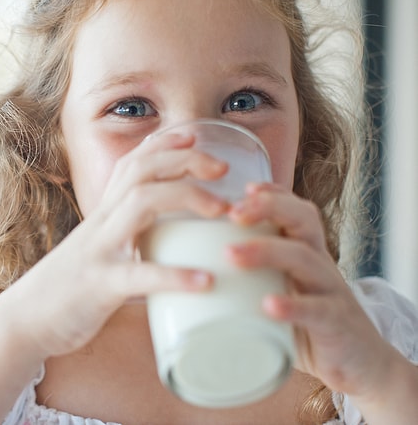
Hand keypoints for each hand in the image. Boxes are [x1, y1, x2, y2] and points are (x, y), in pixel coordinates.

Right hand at [8, 131, 228, 357]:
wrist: (26, 321)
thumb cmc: (70, 289)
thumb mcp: (99, 253)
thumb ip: (130, 242)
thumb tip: (172, 248)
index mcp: (103, 216)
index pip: (131, 164)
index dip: (163, 144)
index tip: (195, 135)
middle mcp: (100, 224)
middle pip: (140, 171)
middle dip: (183, 160)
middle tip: (222, 168)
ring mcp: (99, 251)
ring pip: (140, 204)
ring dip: (185, 197)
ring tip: (222, 210)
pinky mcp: (99, 286)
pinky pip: (138, 275)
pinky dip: (174, 275)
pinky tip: (205, 281)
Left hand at [226, 183, 400, 398]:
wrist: (363, 365)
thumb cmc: (307, 324)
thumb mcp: (280, 292)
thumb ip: (249, 280)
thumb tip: (190, 275)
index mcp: (305, 252)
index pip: (294, 210)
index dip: (272, 194)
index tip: (242, 187)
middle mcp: (320, 264)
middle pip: (302, 220)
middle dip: (268, 208)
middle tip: (232, 213)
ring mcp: (330, 291)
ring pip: (304, 258)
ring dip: (266, 251)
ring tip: (231, 254)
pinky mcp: (336, 323)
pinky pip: (317, 310)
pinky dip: (292, 305)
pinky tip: (268, 305)